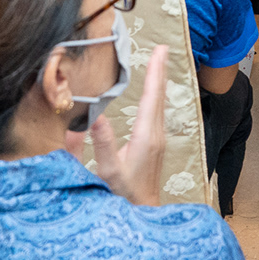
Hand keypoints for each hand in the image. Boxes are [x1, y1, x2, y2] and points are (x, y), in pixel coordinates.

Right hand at [69, 43, 167, 206]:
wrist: (142, 212)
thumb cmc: (124, 195)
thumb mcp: (109, 170)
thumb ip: (103, 143)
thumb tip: (95, 115)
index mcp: (146, 137)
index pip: (152, 97)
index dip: (155, 73)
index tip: (160, 52)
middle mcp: (156, 135)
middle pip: (160, 96)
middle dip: (160, 70)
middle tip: (163, 48)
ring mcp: (159, 139)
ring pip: (161, 103)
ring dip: (160, 80)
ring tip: (159, 61)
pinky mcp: (156, 143)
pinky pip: (159, 111)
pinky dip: (157, 94)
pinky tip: (154, 91)